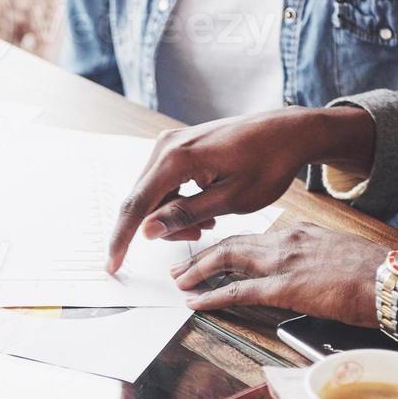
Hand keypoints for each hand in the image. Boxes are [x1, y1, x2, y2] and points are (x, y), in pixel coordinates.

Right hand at [106, 106, 374, 272]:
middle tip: (198, 236)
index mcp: (177, 158)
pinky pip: (164, 183)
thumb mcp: (230, 200)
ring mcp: (171, 143)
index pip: (137, 205)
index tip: (112, 266)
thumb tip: (147, 230)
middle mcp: (166, 145)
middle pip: (142, 201)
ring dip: (173, 216)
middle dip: (162, 227)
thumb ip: (186, 215)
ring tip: (208, 222)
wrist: (286, 132)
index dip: (122, 239)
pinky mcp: (178, 146)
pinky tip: (205, 207)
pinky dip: (178, 201)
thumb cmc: (267, 164)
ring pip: (153, 194)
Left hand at [171, 224, 383, 325]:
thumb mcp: (340, 256)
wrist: (394, 280)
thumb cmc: (378, 274)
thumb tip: (308, 276)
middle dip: (203, 255)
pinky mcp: (285, 287)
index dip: (228, 247)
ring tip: (180, 282)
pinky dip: (212, 295)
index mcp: (301, 232)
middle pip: (232, 244)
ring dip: (198, 271)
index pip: (254, 237)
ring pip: (227, 260)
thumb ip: (316, 260)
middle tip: (182, 268)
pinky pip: (238, 290)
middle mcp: (287, 240)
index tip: (212, 255)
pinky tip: (195, 301)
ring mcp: (284, 262)